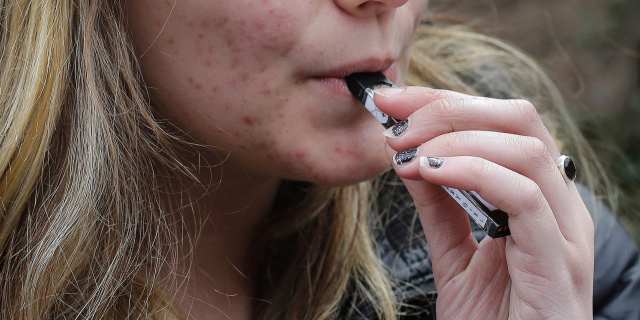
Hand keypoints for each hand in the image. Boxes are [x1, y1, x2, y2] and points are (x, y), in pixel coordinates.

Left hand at [375, 87, 593, 318]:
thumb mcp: (455, 254)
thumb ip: (440, 206)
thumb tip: (412, 155)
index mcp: (538, 196)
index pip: (500, 122)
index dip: (444, 102)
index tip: (392, 101)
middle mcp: (559, 204)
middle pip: (518, 119)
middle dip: (449, 108)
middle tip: (397, 123)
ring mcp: (565, 230)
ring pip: (525, 148)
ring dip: (456, 138)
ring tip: (408, 153)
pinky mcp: (560, 260)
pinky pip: (525, 196)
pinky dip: (475, 172)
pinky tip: (432, 173)